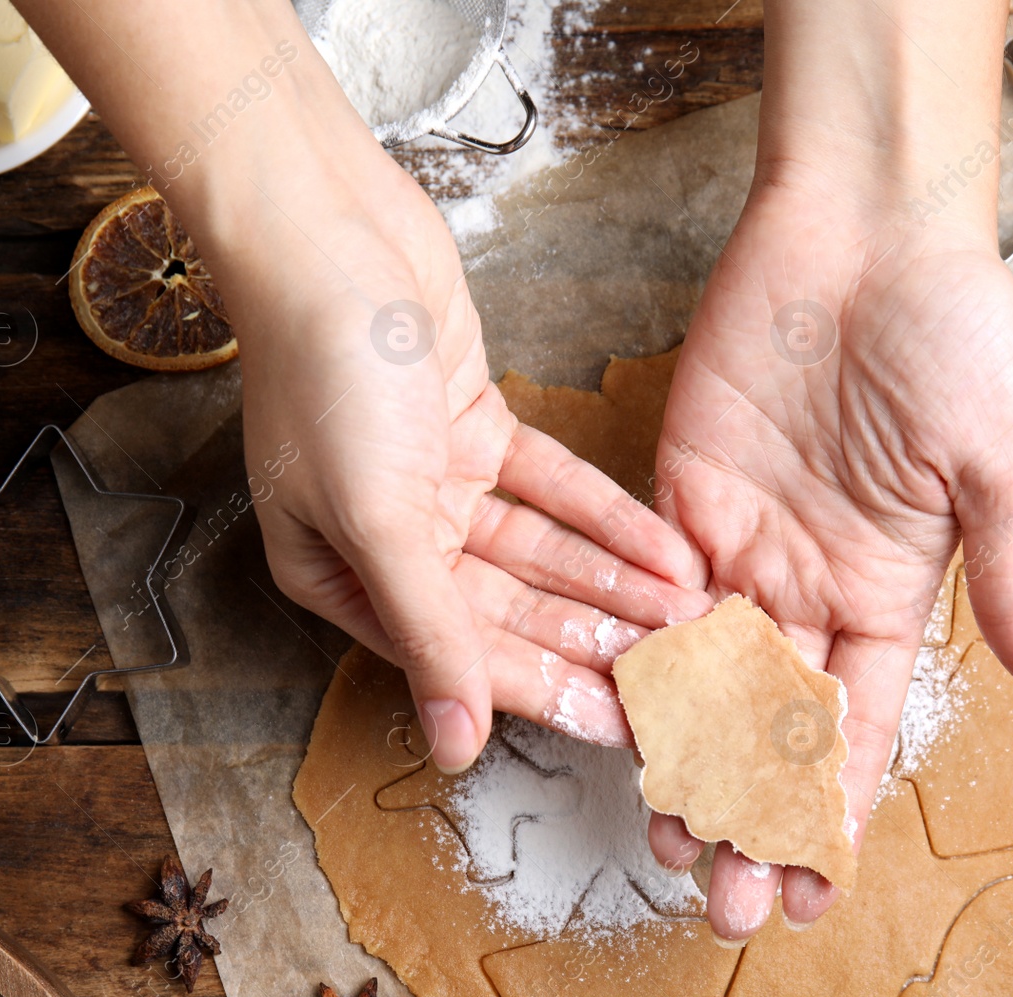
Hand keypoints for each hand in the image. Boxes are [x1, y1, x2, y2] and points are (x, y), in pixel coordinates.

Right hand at [191, 113, 706, 773]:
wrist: (329, 234)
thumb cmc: (324, 374)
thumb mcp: (376, 516)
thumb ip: (426, 631)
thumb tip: (452, 746)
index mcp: (343, 578)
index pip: (462, 657)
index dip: (546, 693)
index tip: (624, 730)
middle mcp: (390, 540)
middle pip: (510, 612)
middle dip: (593, 642)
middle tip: (677, 676)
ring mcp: (436, 483)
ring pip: (540, 553)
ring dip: (611, 582)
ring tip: (689, 615)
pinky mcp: (477, 428)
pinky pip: (553, 489)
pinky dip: (605, 516)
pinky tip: (664, 549)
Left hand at [646, 182, 1012, 938]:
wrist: (866, 229)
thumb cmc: (956, 335)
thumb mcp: (999, 468)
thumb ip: (1005, 584)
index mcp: (887, 590)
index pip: (857, 723)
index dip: (835, 805)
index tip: (810, 882)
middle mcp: (808, 582)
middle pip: (770, 721)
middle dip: (749, 808)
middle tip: (722, 895)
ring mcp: (739, 542)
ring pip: (701, 678)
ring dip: (685, 761)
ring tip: (665, 841)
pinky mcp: (677, 495)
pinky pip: (652, 595)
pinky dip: (638, 662)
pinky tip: (621, 733)